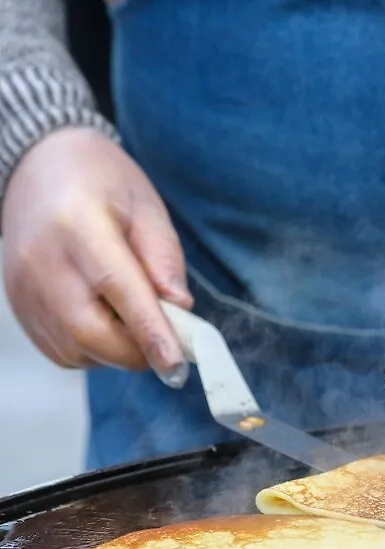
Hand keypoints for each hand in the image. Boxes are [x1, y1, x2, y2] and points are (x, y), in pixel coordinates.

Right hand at [2, 127, 191, 384]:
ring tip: (136, 322)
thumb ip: (164, 260)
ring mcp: (23, 287)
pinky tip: (109, 322)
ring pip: (74, 348)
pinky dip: (93, 351)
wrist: (39, 165)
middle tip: (169, 346)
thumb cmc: (100, 181)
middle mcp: (42, 260)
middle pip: (89, 331)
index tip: (176, 362)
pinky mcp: (19, 306)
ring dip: (116, 352)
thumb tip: (179, 310)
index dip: (149, 331)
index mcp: (78, 224)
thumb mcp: (147, 207)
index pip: (117, 288)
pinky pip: (60, 350)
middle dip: (137, 351)